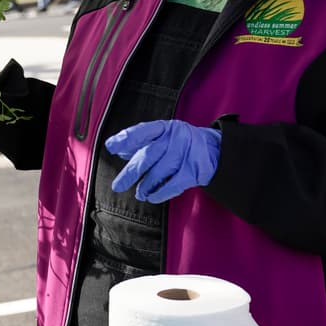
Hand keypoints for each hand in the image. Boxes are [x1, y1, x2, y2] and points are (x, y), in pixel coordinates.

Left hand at [103, 118, 220, 202]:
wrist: (215, 150)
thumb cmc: (180, 144)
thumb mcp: (162, 137)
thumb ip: (141, 143)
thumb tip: (118, 150)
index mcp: (164, 128)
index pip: (142, 131)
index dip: (126, 138)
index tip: (110, 146)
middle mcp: (175, 137)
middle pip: (148, 155)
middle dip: (130, 173)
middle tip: (117, 186)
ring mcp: (186, 152)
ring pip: (159, 172)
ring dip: (145, 186)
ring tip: (139, 194)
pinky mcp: (195, 170)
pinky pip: (173, 184)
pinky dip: (160, 193)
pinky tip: (152, 197)